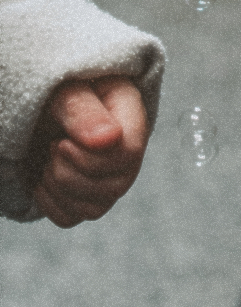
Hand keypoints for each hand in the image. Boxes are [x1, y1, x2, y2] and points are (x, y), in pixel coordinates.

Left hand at [31, 76, 149, 228]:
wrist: (46, 103)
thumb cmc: (61, 88)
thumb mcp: (67, 90)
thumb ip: (83, 111)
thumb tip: (108, 139)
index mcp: (132, 117)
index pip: (129, 155)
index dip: (90, 159)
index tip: (61, 141)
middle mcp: (129, 152)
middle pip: (113, 188)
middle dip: (68, 174)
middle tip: (52, 146)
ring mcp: (110, 178)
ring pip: (93, 208)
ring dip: (57, 188)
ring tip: (48, 159)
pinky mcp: (88, 196)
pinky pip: (71, 218)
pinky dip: (50, 203)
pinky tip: (43, 178)